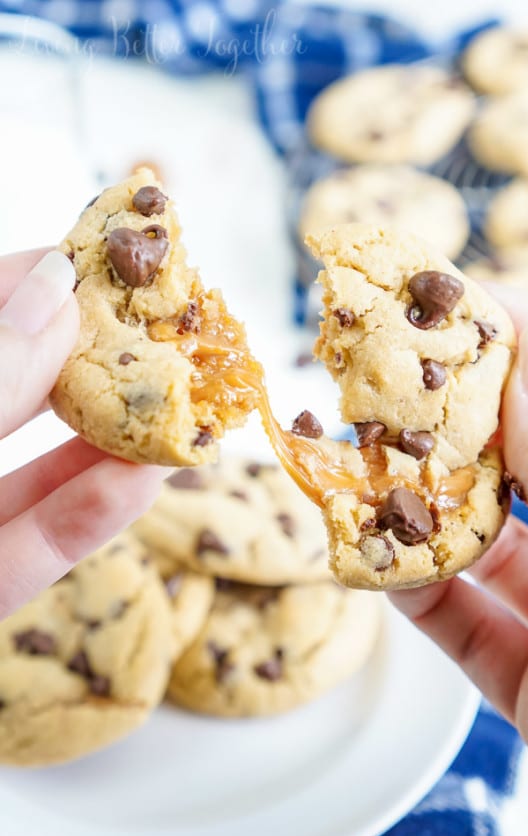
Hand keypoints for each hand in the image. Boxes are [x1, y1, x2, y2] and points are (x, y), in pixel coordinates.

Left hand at [0, 249, 167, 619]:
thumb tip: (53, 283)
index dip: (23, 283)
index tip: (87, 258)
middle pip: (17, 393)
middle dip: (88, 361)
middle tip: (160, 330)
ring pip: (36, 475)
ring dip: (112, 442)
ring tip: (179, 405)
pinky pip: (31, 554)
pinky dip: (89, 518)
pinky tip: (143, 481)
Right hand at [389, 286, 527, 791]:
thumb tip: (525, 348)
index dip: (522, 348)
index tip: (452, 307)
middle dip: (455, 432)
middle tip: (387, 390)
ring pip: (491, 555)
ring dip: (421, 518)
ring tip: (360, 473)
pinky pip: (470, 636)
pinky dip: (416, 600)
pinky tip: (371, 562)